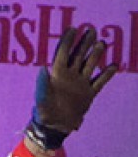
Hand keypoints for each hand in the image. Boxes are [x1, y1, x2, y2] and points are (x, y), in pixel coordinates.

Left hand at [26, 26, 117, 149]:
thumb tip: (43, 68)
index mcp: (57, 74)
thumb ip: (42, 83)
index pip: (62, 53)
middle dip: (84, 43)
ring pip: (90, 65)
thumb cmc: (43, 111)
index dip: (67, 41)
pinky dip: (107, 74)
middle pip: (78, 55)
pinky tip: (114, 65)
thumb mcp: (41, 97)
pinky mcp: (89, 94)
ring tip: (101, 43)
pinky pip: (100, 82)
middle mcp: (70, 76)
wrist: (54, 127)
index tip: (72, 29)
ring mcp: (80, 84)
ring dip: (95, 54)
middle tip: (90, 30)